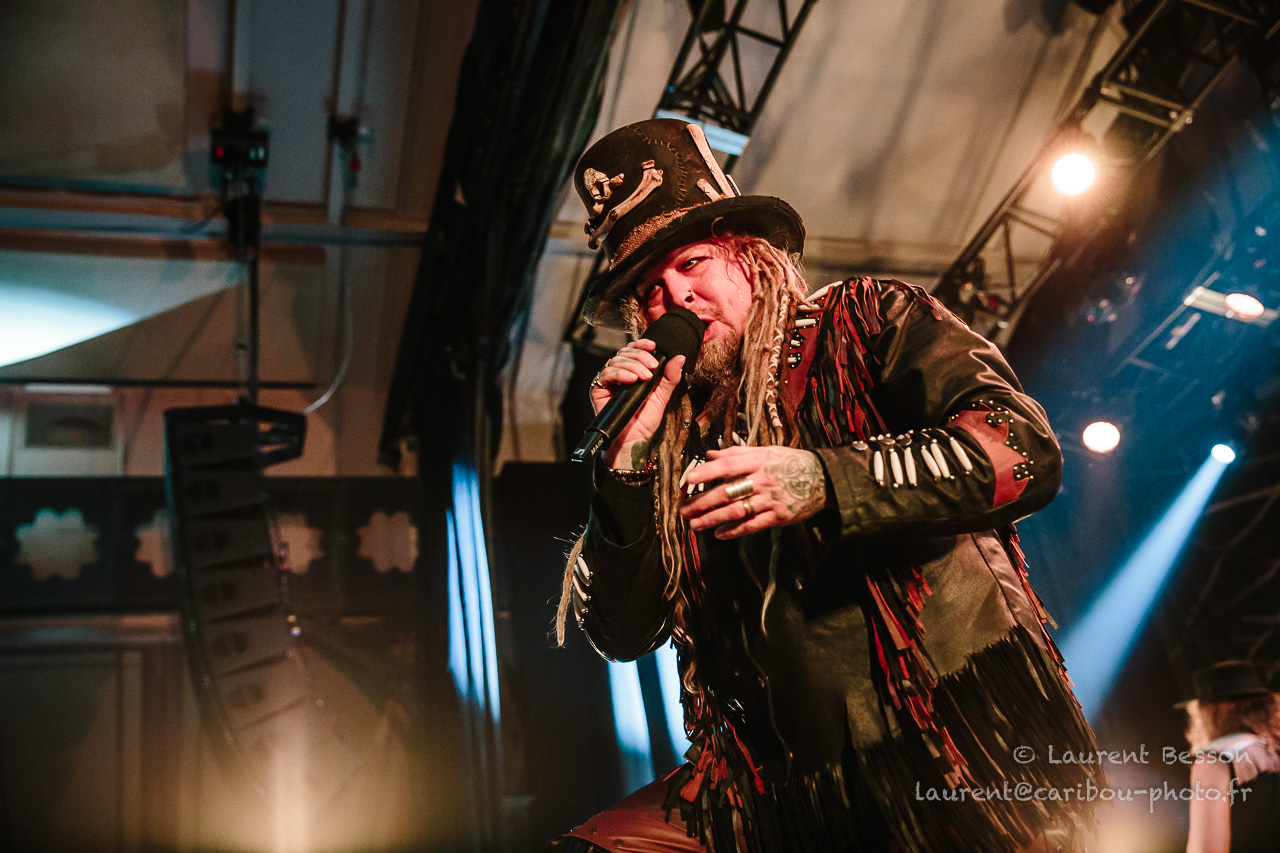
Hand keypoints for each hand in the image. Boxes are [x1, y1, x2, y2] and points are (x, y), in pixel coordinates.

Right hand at [590, 339, 685, 469]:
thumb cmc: (645, 421)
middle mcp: (620, 374)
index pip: (635, 350)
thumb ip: (670, 377)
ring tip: (644, 378)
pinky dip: (620, 373)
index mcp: (634, 372)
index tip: (653, 346)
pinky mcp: (599, 389)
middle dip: (640, 356)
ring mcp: (609, 380)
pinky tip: (630, 380)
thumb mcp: (662, 396)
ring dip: (633, 366)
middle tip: (652, 367)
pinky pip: (606, 373)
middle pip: (625, 352)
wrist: (633, 440)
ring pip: (616, 360)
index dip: (642, 344)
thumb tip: (679, 358)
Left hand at [678, 446, 827, 538]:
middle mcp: (763, 480)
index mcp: (759, 460)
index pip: (729, 464)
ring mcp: (771, 500)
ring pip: (736, 511)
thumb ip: (737, 453)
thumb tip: (710, 454)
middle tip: (683, 510)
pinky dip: (734, 530)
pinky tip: (719, 533)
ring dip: (713, 519)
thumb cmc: (789, 463)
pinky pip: (752, 525)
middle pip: (727, 491)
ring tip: (694, 524)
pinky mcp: (778, 517)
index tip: (689, 478)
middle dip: (702, 502)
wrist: (822, 479)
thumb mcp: (765, 451)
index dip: (708, 471)